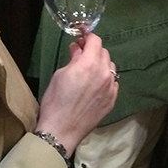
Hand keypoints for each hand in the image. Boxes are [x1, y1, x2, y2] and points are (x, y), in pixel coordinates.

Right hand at [35, 34, 118, 154]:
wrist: (61, 130)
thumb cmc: (55, 101)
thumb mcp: (60, 75)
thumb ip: (74, 58)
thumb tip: (78, 48)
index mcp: (90, 64)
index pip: (96, 41)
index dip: (88, 37)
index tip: (81, 39)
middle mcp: (104, 73)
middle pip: (104, 52)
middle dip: (93, 51)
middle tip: (82, 55)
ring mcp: (111, 87)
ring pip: (110, 67)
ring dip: (101, 64)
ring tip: (88, 71)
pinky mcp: (112, 100)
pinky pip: (113, 82)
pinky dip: (105, 79)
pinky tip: (95, 85)